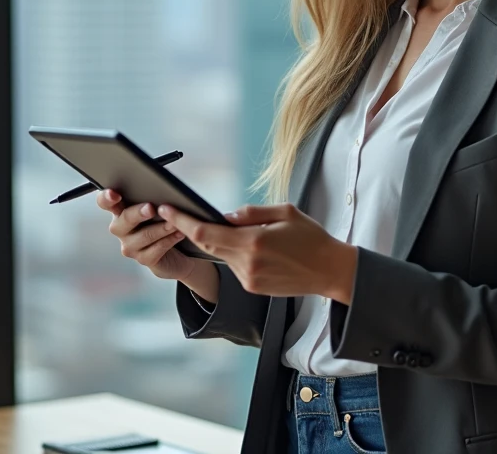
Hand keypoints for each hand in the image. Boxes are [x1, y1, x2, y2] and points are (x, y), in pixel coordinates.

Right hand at [97, 188, 195, 281]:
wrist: (180, 250)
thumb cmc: (164, 221)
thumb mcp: (158, 207)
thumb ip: (153, 198)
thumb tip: (161, 191)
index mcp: (120, 210)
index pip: (105, 202)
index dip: (106, 198)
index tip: (115, 194)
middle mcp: (121, 228)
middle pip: (124, 219)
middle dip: (138, 213)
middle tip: (151, 208)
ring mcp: (130, 246)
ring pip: (144, 235)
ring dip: (161, 227)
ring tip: (174, 222)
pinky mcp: (144, 259)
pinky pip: (156, 249)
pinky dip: (169, 239)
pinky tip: (179, 233)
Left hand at [157, 203, 356, 301]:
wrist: (330, 271)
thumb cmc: (311, 237)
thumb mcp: (285, 212)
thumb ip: (250, 213)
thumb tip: (224, 215)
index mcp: (252, 242)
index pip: (205, 232)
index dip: (181, 221)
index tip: (166, 209)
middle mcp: (246, 264)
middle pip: (207, 244)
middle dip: (190, 229)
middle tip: (176, 213)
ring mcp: (248, 279)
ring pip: (222, 255)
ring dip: (220, 241)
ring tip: (231, 228)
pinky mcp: (253, 287)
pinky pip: (235, 266)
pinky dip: (235, 252)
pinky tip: (252, 246)